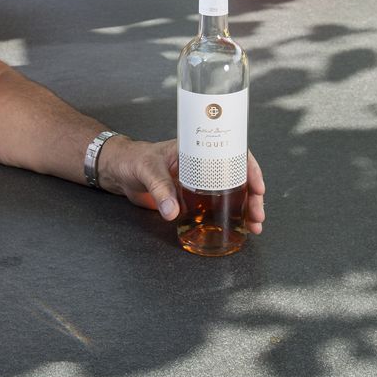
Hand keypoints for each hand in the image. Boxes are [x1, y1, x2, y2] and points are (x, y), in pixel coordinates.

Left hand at [97, 137, 266, 235]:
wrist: (118, 171)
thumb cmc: (133, 160)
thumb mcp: (147, 170)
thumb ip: (160, 190)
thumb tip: (173, 211)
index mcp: (198, 150)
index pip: (233, 154)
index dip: (250, 169)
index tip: (258, 187)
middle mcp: (203, 165)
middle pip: (238, 178)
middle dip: (253, 197)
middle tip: (258, 216)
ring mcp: (199, 183)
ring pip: (231, 193)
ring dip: (245, 209)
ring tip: (254, 226)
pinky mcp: (191, 198)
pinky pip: (215, 206)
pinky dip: (228, 217)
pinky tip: (238, 227)